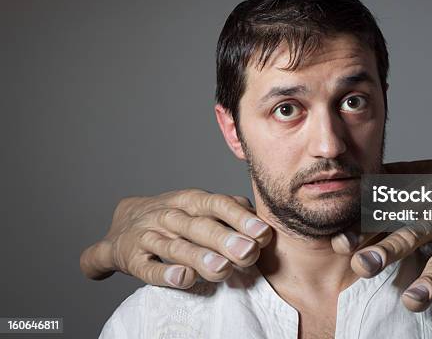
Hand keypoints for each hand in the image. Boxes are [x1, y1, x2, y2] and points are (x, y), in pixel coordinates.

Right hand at [80, 189, 271, 287]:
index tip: (262, 233)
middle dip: (224, 239)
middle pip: (199, 226)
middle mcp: (170, 216)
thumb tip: (261, 223)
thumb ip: (229, 211)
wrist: (121, 227)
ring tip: (222, 268)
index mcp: (190, 200)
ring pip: (175, 247)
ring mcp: (149, 236)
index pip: (217, 204)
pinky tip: (183, 278)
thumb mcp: (198, 206)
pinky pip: (148, 268)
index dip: (240, 218)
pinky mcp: (132, 259)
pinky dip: (165, 274)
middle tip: (248, 252)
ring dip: (199, 257)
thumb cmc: (174, 219)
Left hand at [331, 132, 431, 322]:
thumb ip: (387, 178)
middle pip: (412, 233)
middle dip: (387, 251)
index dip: (363, 228)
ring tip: (411, 302)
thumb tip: (353, 185)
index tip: (341, 243)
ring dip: (429, 280)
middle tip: (363, 267)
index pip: (387, 212)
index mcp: (420, 195)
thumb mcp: (421, 170)